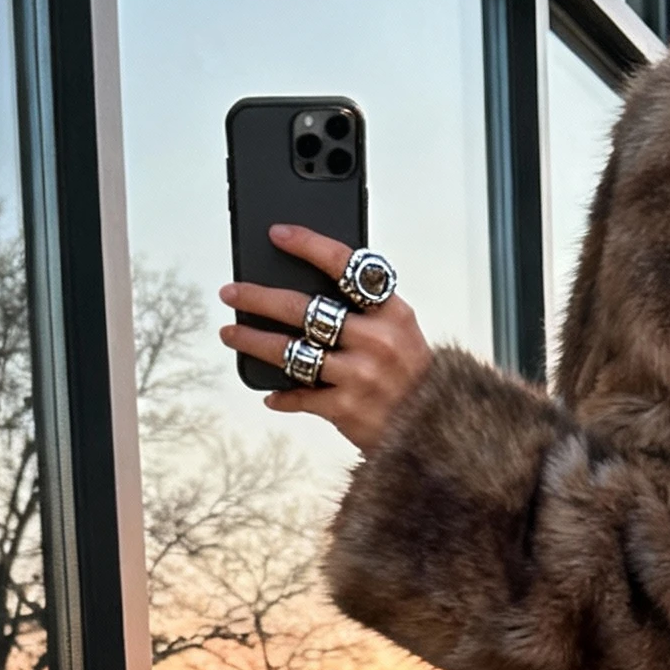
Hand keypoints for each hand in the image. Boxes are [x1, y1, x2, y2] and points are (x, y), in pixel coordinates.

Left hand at [219, 225, 430, 453]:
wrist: (438, 434)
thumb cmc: (414, 379)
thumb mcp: (402, 333)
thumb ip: (366, 310)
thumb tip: (307, 290)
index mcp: (392, 312)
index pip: (344, 264)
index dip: (307, 244)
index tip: (277, 234)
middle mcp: (376, 340)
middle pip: (302, 308)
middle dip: (258, 297)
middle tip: (232, 292)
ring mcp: (359, 376)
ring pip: (291, 351)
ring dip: (254, 341)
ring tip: (232, 334)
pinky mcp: (346, 409)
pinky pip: (301, 396)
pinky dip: (282, 396)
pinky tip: (270, 393)